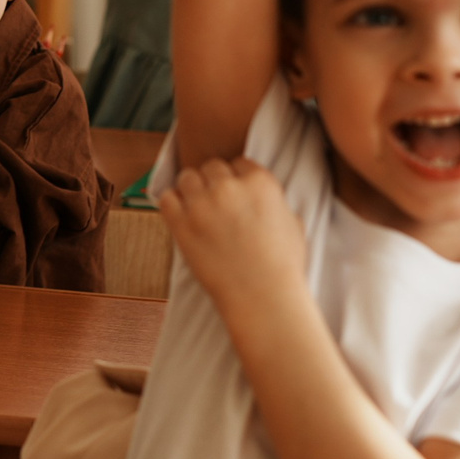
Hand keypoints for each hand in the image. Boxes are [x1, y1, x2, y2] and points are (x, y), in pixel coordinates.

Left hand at [154, 157, 306, 310]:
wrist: (263, 296)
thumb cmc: (283, 266)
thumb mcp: (293, 223)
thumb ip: (276, 202)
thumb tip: (265, 198)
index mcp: (260, 182)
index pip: (239, 162)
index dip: (237, 177)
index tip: (235, 192)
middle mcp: (229, 186)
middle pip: (212, 167)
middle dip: (214, 182)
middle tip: (215, 201)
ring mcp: (202, 203)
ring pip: (187, 177)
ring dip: (191, 189)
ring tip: (196, 207)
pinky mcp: (181, 223)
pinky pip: (166, 197)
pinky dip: (172, 204)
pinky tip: (181, 215)